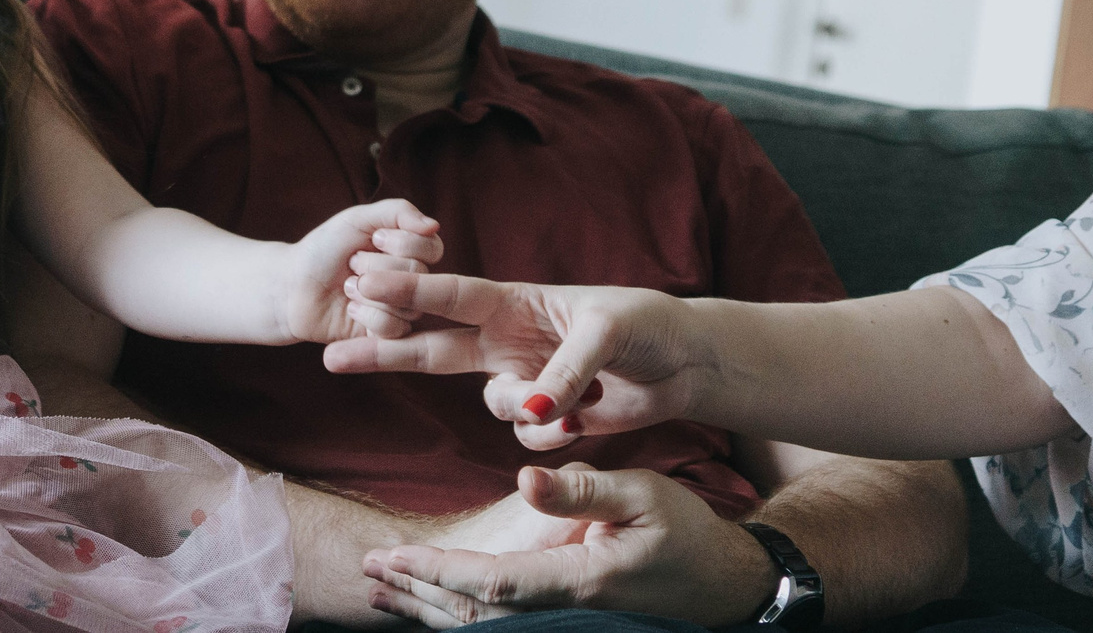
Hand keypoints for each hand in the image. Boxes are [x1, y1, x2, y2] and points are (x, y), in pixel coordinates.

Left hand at [285, 198, 443, 344]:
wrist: (293, 285)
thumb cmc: (326, 249)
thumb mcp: (359, 219)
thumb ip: (398, 212)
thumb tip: (434, 226)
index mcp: (412, 252)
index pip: (433, 247)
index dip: (400, 243)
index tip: (373, 239)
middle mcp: (413, 282)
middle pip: (418, 274)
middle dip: (375, 266)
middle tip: (353, 264)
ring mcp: (402, 310)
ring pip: (406, 303)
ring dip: (367, 290)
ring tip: (349, 287)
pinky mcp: (387, 337)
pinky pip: (393, 327)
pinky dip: (365, 314)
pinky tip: (351, 309)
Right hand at [324, 273, 704, 446]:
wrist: (685, 365)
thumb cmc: (647, 326)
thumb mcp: (607, 333)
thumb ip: (562, 370)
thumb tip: (530, 411)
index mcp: (518, 301)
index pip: (452, 295)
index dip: (407, 292)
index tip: (360, 280)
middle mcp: (510, 340)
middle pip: (435, 349)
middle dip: (385, 353)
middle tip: (331, 357)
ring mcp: (525, 379)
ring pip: (494, 406)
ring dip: (530, 410)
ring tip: (583, 401)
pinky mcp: (547, 417)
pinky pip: (528, 438)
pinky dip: (557, 436)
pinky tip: (592, 419)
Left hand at [365, 465, 777, 627]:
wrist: (724, 585)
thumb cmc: (690, 535)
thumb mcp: (645, 495)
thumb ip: (584, 489)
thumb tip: (526, 474)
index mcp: (579, 580)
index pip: (492, 585)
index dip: (439, 573)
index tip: (395, 557)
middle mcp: (563, 610)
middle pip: (472, 614)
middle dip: (417, 591)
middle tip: (368, 567)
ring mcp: (563, 620)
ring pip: (480, 624)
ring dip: (427, 605)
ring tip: (381, 586)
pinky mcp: (565, 616)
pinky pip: (498, 623)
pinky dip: (456, 611)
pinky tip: (431, 602)